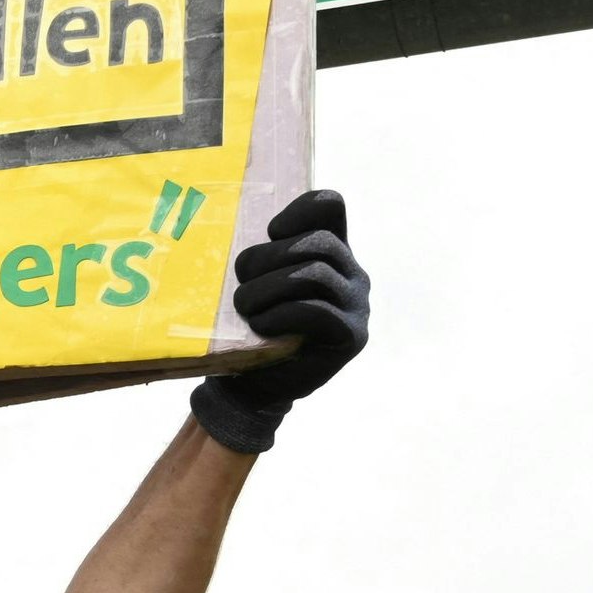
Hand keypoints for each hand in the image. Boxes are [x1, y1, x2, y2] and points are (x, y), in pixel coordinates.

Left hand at [189, 189, 369, 453]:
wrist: (254, 386)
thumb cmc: (251, 327)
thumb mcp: (257, 283)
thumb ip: (263, 256)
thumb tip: (236, 232)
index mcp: (331, 252)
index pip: (330, 206)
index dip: (299, 210)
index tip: (270, 232)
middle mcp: (352, 274)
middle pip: (318, 241)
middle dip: (270, 257)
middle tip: (242, 281)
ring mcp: (356, 306)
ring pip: (314, 272)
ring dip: (268, 287)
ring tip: (244, 307)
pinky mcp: (350, 337)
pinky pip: (316, 311)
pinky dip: (280, 314)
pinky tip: (260, 325)